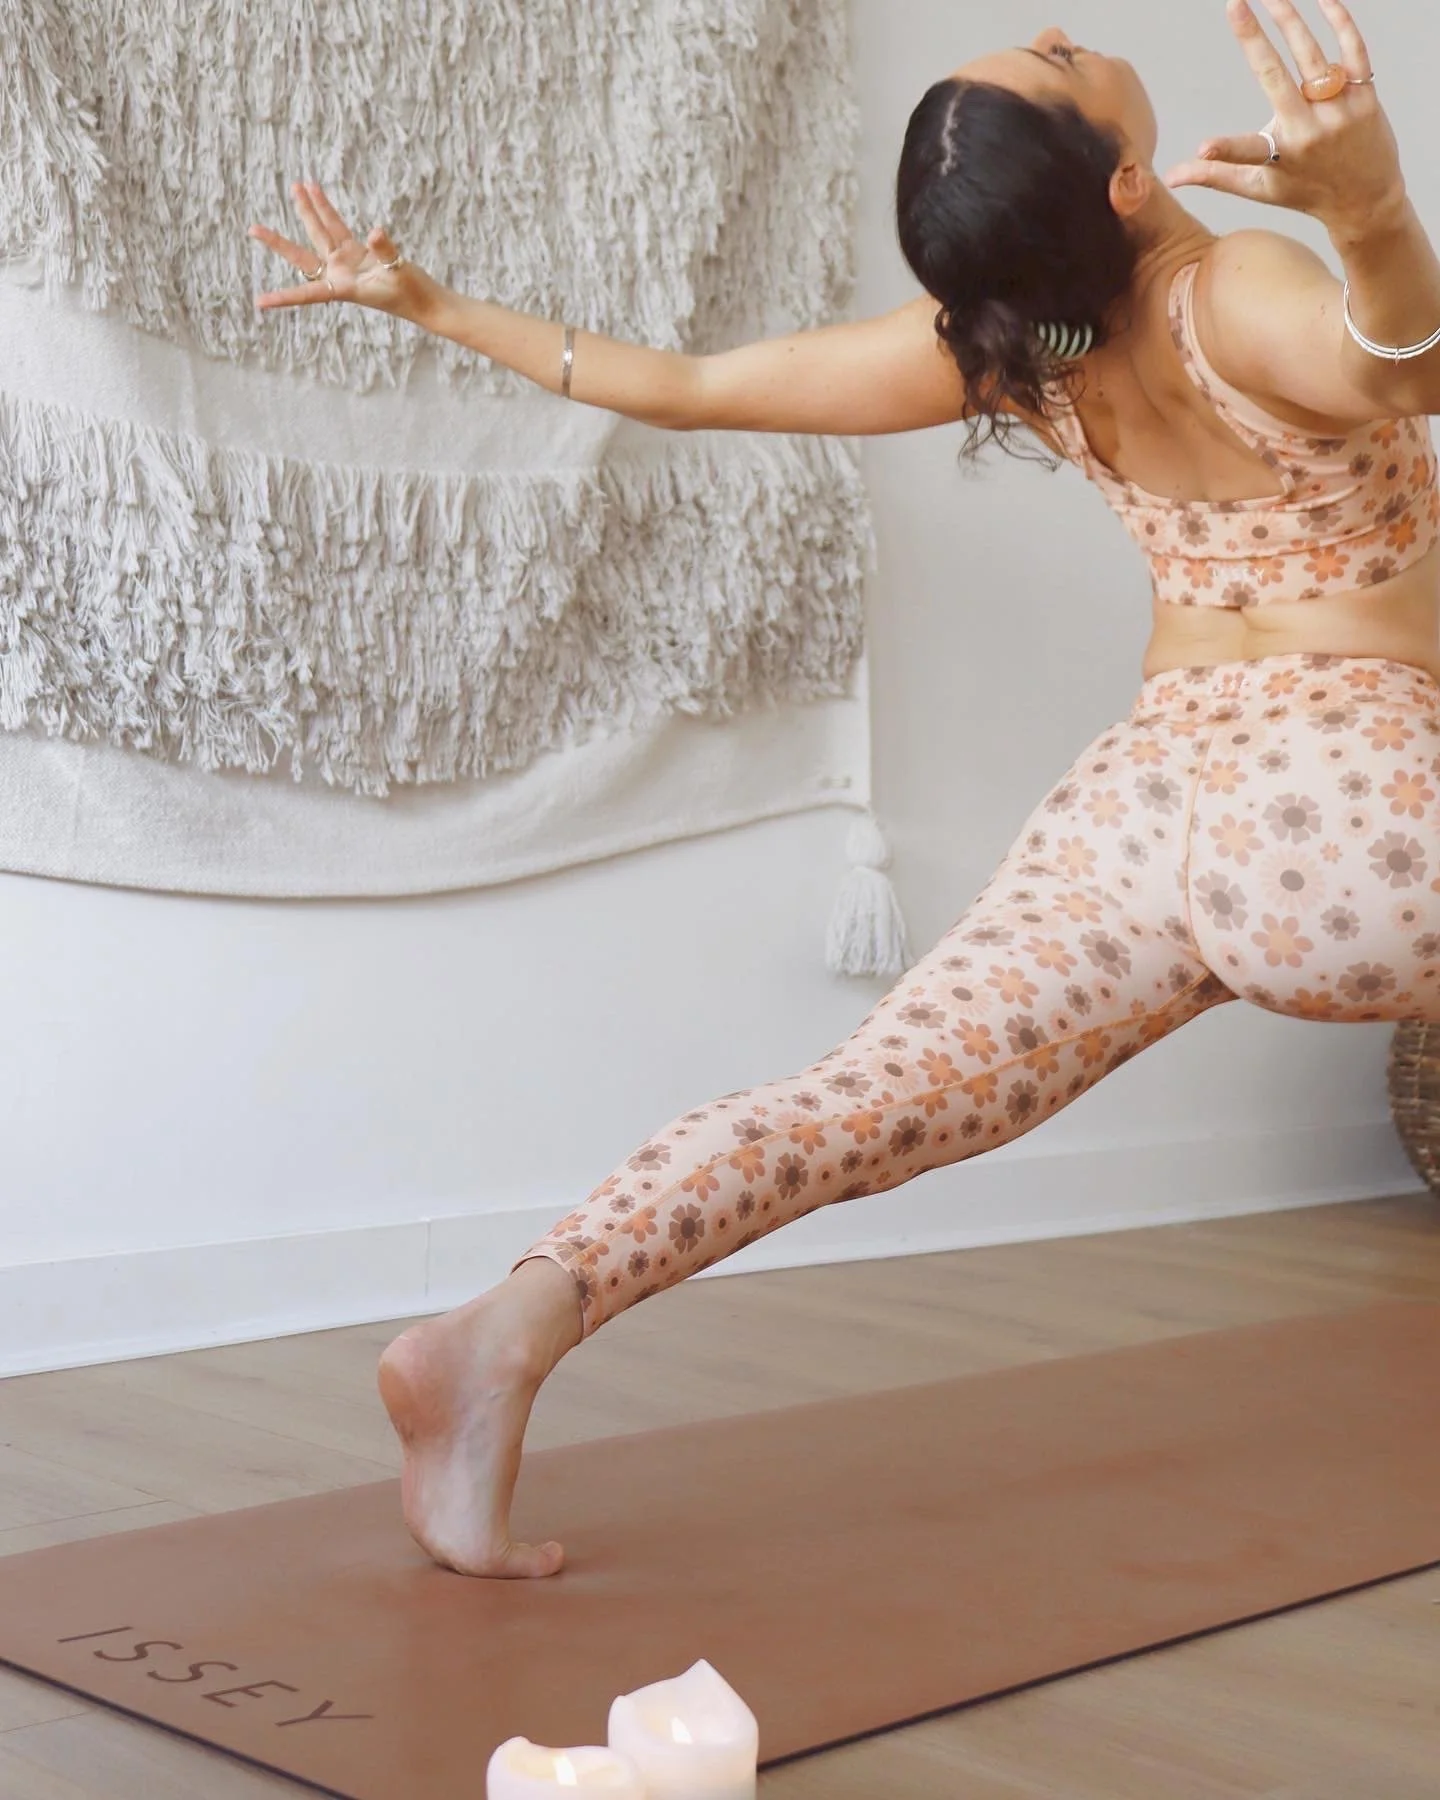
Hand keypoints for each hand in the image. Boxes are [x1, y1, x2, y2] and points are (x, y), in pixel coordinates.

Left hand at [249, 181, 436, 318]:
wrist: (425, 301)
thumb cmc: (412, 296)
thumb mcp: (398, 274)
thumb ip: (385, 252)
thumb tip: (375, 231)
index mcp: (344, 289)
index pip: (307, 294)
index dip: (284, 298)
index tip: (260, 303)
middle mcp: (340, 275)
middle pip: (302, 257)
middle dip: (279, 242)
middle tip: (253, 230)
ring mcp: (348, 262)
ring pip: (320, 234)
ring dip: (308, 211)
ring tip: (295, 186)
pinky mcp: (359, 253)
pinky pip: (338, 227)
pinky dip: (328, 210)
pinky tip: (316, 193)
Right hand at [1164, 0, 1405, 239]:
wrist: (1366, 200)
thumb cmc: (1306, 192)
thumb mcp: (1258, 187)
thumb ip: (1216, 175)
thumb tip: (1171, 177)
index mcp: (1282, 150)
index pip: (1244, 146)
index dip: (1223, 147)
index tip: (1204, 145)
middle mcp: (1311, 128)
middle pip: (1279, 73)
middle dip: (1256, 36)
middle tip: (1237, 3)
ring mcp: (1341, 110)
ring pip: (1313, 55)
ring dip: (1290, 20)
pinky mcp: (1365, 96)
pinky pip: (1355, 50)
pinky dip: (1340, 23)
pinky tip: (1323, 2)